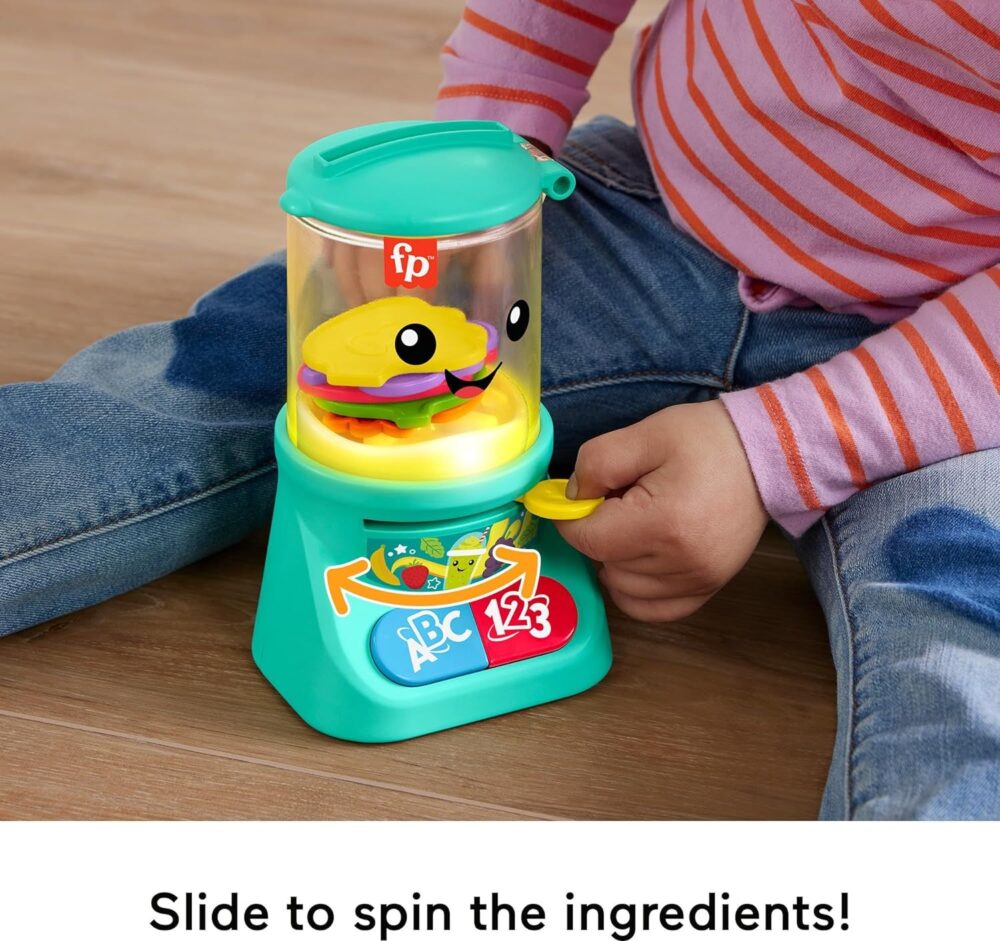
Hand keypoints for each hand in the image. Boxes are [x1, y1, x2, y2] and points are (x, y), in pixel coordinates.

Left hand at [555, 399, 767, 622]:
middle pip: (604, 562)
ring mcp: (699, 580)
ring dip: (615, 560)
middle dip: (598, 532)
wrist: (769, 453)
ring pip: (623, 588)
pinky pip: (653, 609)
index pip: (589, 539)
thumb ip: (596, 464)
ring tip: (635, 524)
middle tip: (618, 500)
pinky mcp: (709, 588)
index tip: (576, 500)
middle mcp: (682, 561)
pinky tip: (635, 562)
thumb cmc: (707, 440)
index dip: (572, 519)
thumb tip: (571, 499)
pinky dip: (633, 591)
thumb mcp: (646, 434)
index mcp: (663, 522)